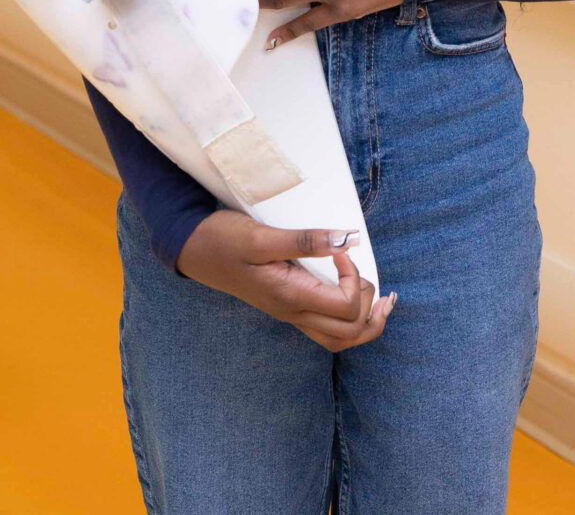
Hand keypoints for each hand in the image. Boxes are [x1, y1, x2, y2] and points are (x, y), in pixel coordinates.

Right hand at [175, 213, 395, 350]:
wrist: (193, 250)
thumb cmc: (223, 239)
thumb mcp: (262, 236)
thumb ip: (306, 240)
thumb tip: (348, 239)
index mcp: (289, 297)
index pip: (346, 306)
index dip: (355, 277)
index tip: (340, 248)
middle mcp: (292, 313)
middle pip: (350, 333)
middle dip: (372, 306)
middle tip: (368, 273)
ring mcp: (290, 314)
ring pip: (340, 338)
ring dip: (367, 322)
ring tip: (382, 297)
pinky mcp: (287, 307)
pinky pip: (327, 328)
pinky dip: (351, 319)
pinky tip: (354, 295)